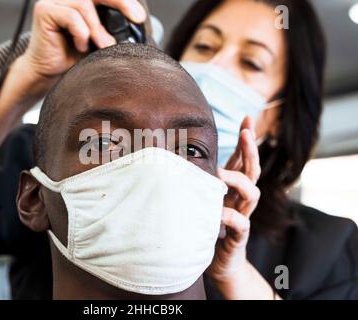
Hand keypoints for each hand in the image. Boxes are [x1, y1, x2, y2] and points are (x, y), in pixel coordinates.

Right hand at [21, 0, 146, 79]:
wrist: (49, 74)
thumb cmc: (72, 57)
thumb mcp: (98, 40)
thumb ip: (111, 28)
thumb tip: (135, 24)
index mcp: (80, 0)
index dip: (123, 0)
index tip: (139, 16)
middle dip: (120, 2)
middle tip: (136, 18)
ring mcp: (54, 1)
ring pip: (85, 4)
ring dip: (97, 28)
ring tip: (102, 45)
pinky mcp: (44, 11)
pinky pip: (71, 16)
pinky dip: (81, 33)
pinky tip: (80, 46)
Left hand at [207, 116, 262, 293]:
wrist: (217, 262)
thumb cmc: (207, 226)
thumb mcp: (202, 198)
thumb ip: (200, 180)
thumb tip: (179, 156)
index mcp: (232, 188)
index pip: (243, 159)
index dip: (246, 140)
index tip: (247, 118)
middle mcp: (240, 199)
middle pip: (252, 170)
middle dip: (250, 150)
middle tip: (246, 132)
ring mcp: (242, 216)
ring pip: (252, 193)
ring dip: (238, 180)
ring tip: (220, 174)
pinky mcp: (239, 236)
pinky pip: (240, 223)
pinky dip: (230, 216)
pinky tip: (217, 212)